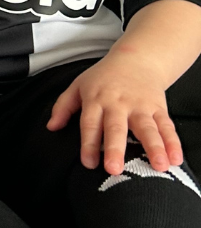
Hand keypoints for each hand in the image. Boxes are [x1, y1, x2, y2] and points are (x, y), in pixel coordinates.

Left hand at [47, 49, 180, 174]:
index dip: (89, 144)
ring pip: (147, 128)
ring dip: (153, 147)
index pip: (90, 124)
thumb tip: (51, 127)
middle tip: (115, 169)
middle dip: (115, 149)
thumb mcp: (78, 86)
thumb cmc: (104, 77)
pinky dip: (173, 142)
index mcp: (96, 100)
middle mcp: (118, 104)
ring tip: (158, 165)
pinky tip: (176, 158)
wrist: (136, 58)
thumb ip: (63, 107)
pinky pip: (166, 126)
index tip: (88, 163)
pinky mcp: (158, 108)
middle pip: (116, 128)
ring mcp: (140, 106)